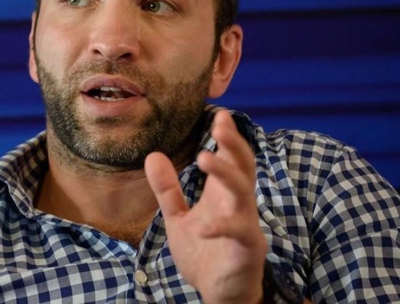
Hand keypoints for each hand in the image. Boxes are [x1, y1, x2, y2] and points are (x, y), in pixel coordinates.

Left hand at [144, 110, 266, 303]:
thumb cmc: (205, 254)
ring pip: (244, 192)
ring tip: (205, 158)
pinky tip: (203, 226)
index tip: (220, 113)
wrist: (220, 295)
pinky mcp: (246, 249)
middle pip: (243, 166)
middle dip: (234, 144)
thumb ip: (168, 190)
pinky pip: (238, 233)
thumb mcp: (178, 218)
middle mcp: (238, 205)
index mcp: (223, 195)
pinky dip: (221, 227)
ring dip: (226, 173)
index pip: (231, 159)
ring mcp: (245, 225)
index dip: (228, 137)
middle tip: (220, 123)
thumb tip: (153, 155)